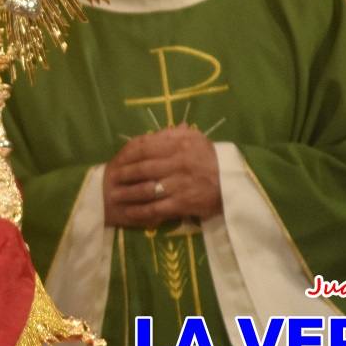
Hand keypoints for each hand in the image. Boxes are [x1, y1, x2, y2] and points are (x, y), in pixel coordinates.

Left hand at [102, 124, 222, 226]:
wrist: (234, 182)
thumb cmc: (212, 158)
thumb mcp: (196, 139)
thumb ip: (174, 133)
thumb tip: (152, 132)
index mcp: (179, 145)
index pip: (145, 147)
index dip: (128, 154)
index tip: (118, 159)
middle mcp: (177, 163)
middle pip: (143, 168)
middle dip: (124, 174)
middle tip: (112, 178)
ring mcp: (179, 184)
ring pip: (147, 189)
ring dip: (128, 193)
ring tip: (115, 196)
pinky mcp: (183, 203)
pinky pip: (157, 208)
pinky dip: (141, 211)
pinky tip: (130, 212)